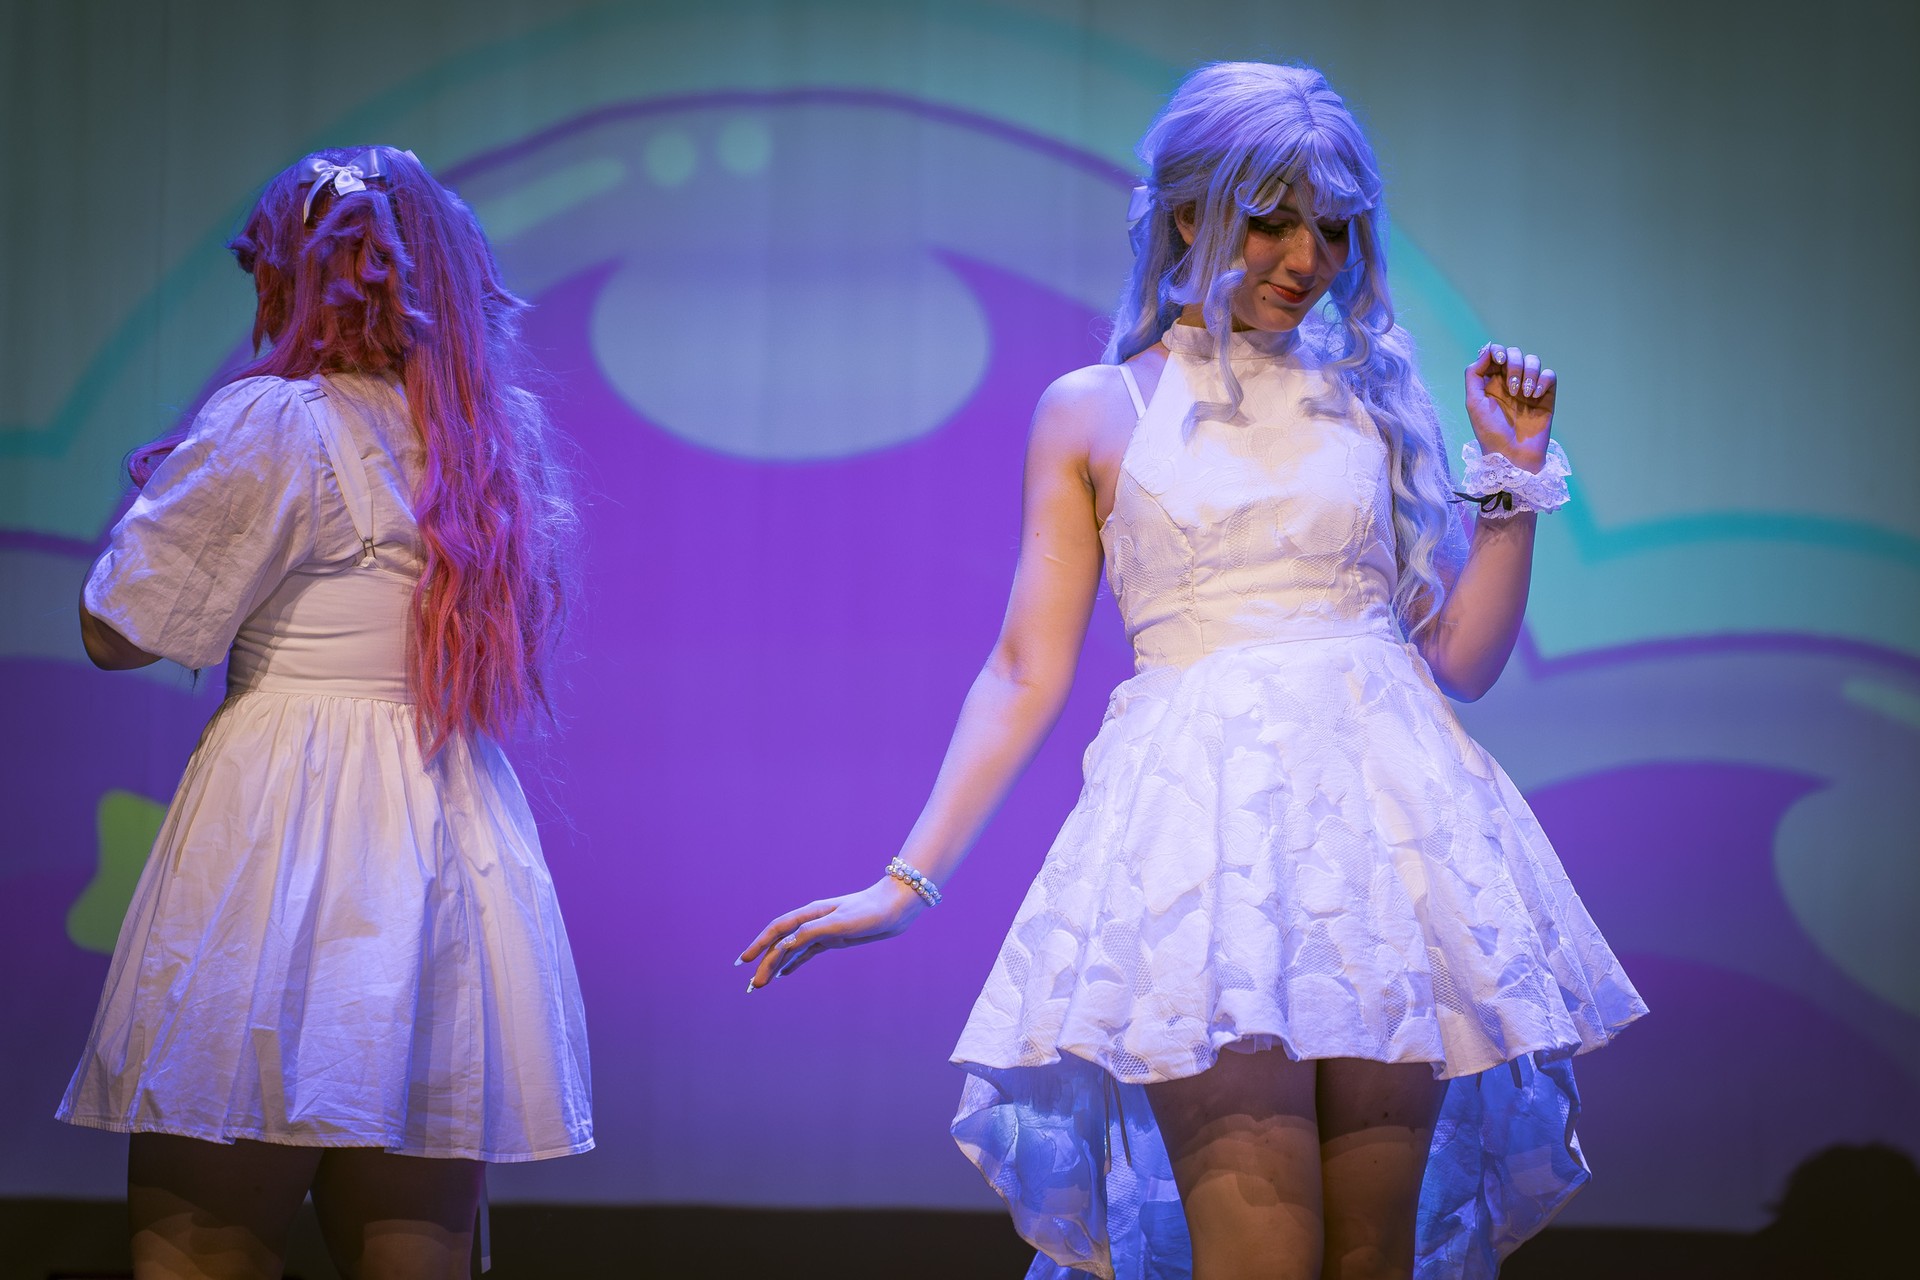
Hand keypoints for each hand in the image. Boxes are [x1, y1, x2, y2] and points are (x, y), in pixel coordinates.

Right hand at [737, 876, 926, 990]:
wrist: (895, 908)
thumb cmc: (870, 912)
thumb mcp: (841, 922)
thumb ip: (812, 931)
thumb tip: (786, 943)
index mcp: (810, 914)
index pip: (777, 930)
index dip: (759, 944)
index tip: (745, 962)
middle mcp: (812, 922)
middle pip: (781, 943)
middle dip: (764, 963)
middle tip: (753, 986)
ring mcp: (821, 931)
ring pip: (791, 950)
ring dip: (775, 966)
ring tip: (761, 984)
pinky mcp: (832, 940)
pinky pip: (806, 953)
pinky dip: (792, 964)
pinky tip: (783, 975)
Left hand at [1464, 343, 1556, 472]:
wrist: (1512, 456)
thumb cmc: (1490, 432)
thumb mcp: (1473, 403)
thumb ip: (1474, 374)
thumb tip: (1487, 351)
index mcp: (1490, 382)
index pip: (1495, 354)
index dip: (1498, 351)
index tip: (1499, 361)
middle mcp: (1509, 382)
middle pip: (1515, 354)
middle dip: (1514, 363)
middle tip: (1512, 386)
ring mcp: (1528, 388)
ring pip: (1533, 361)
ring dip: (1529, 372)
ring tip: (1524, 394)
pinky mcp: (1546, 396)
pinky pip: (1549, 375)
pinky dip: (1543, 380)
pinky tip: (1535, 396)